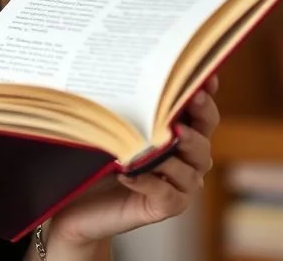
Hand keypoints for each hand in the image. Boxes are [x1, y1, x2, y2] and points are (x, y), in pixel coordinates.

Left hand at [43, 75, 220, 251]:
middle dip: (199, 120)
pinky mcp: (166, 208)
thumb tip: (122, 75)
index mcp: (178, 135)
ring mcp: (180, 186)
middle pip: (204, 139)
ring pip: (190, 169)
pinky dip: (148, 181)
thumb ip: (126, 110)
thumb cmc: (95, 163)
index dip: (206, 96)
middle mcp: (187, 160)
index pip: (201, 114)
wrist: (75, 206)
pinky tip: (127, 173)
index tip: (206, 79)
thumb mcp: (109, 130)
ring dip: (170, 154)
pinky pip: (166, 193)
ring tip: (150, 143)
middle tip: (182, 109)